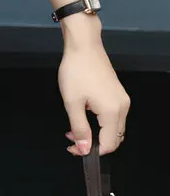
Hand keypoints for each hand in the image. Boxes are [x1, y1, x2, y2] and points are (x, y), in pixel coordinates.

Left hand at [59, 38, 129, 155]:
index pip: (109, 145)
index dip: (91, 151)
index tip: (73, 148)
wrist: (83, 44)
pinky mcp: (117, 92)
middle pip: (114, 138)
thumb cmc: (76, 70)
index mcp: (113, 112)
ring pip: (114, 127)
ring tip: (75, 127)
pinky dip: (100, 121)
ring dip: (96, 132)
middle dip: (94, 143)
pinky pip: (113, 115)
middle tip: (72, 139)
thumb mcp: (72, 102)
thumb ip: (79, 128)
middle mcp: (122, 107)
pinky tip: (84, 114)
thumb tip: (84, 150)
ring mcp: (122, 99)